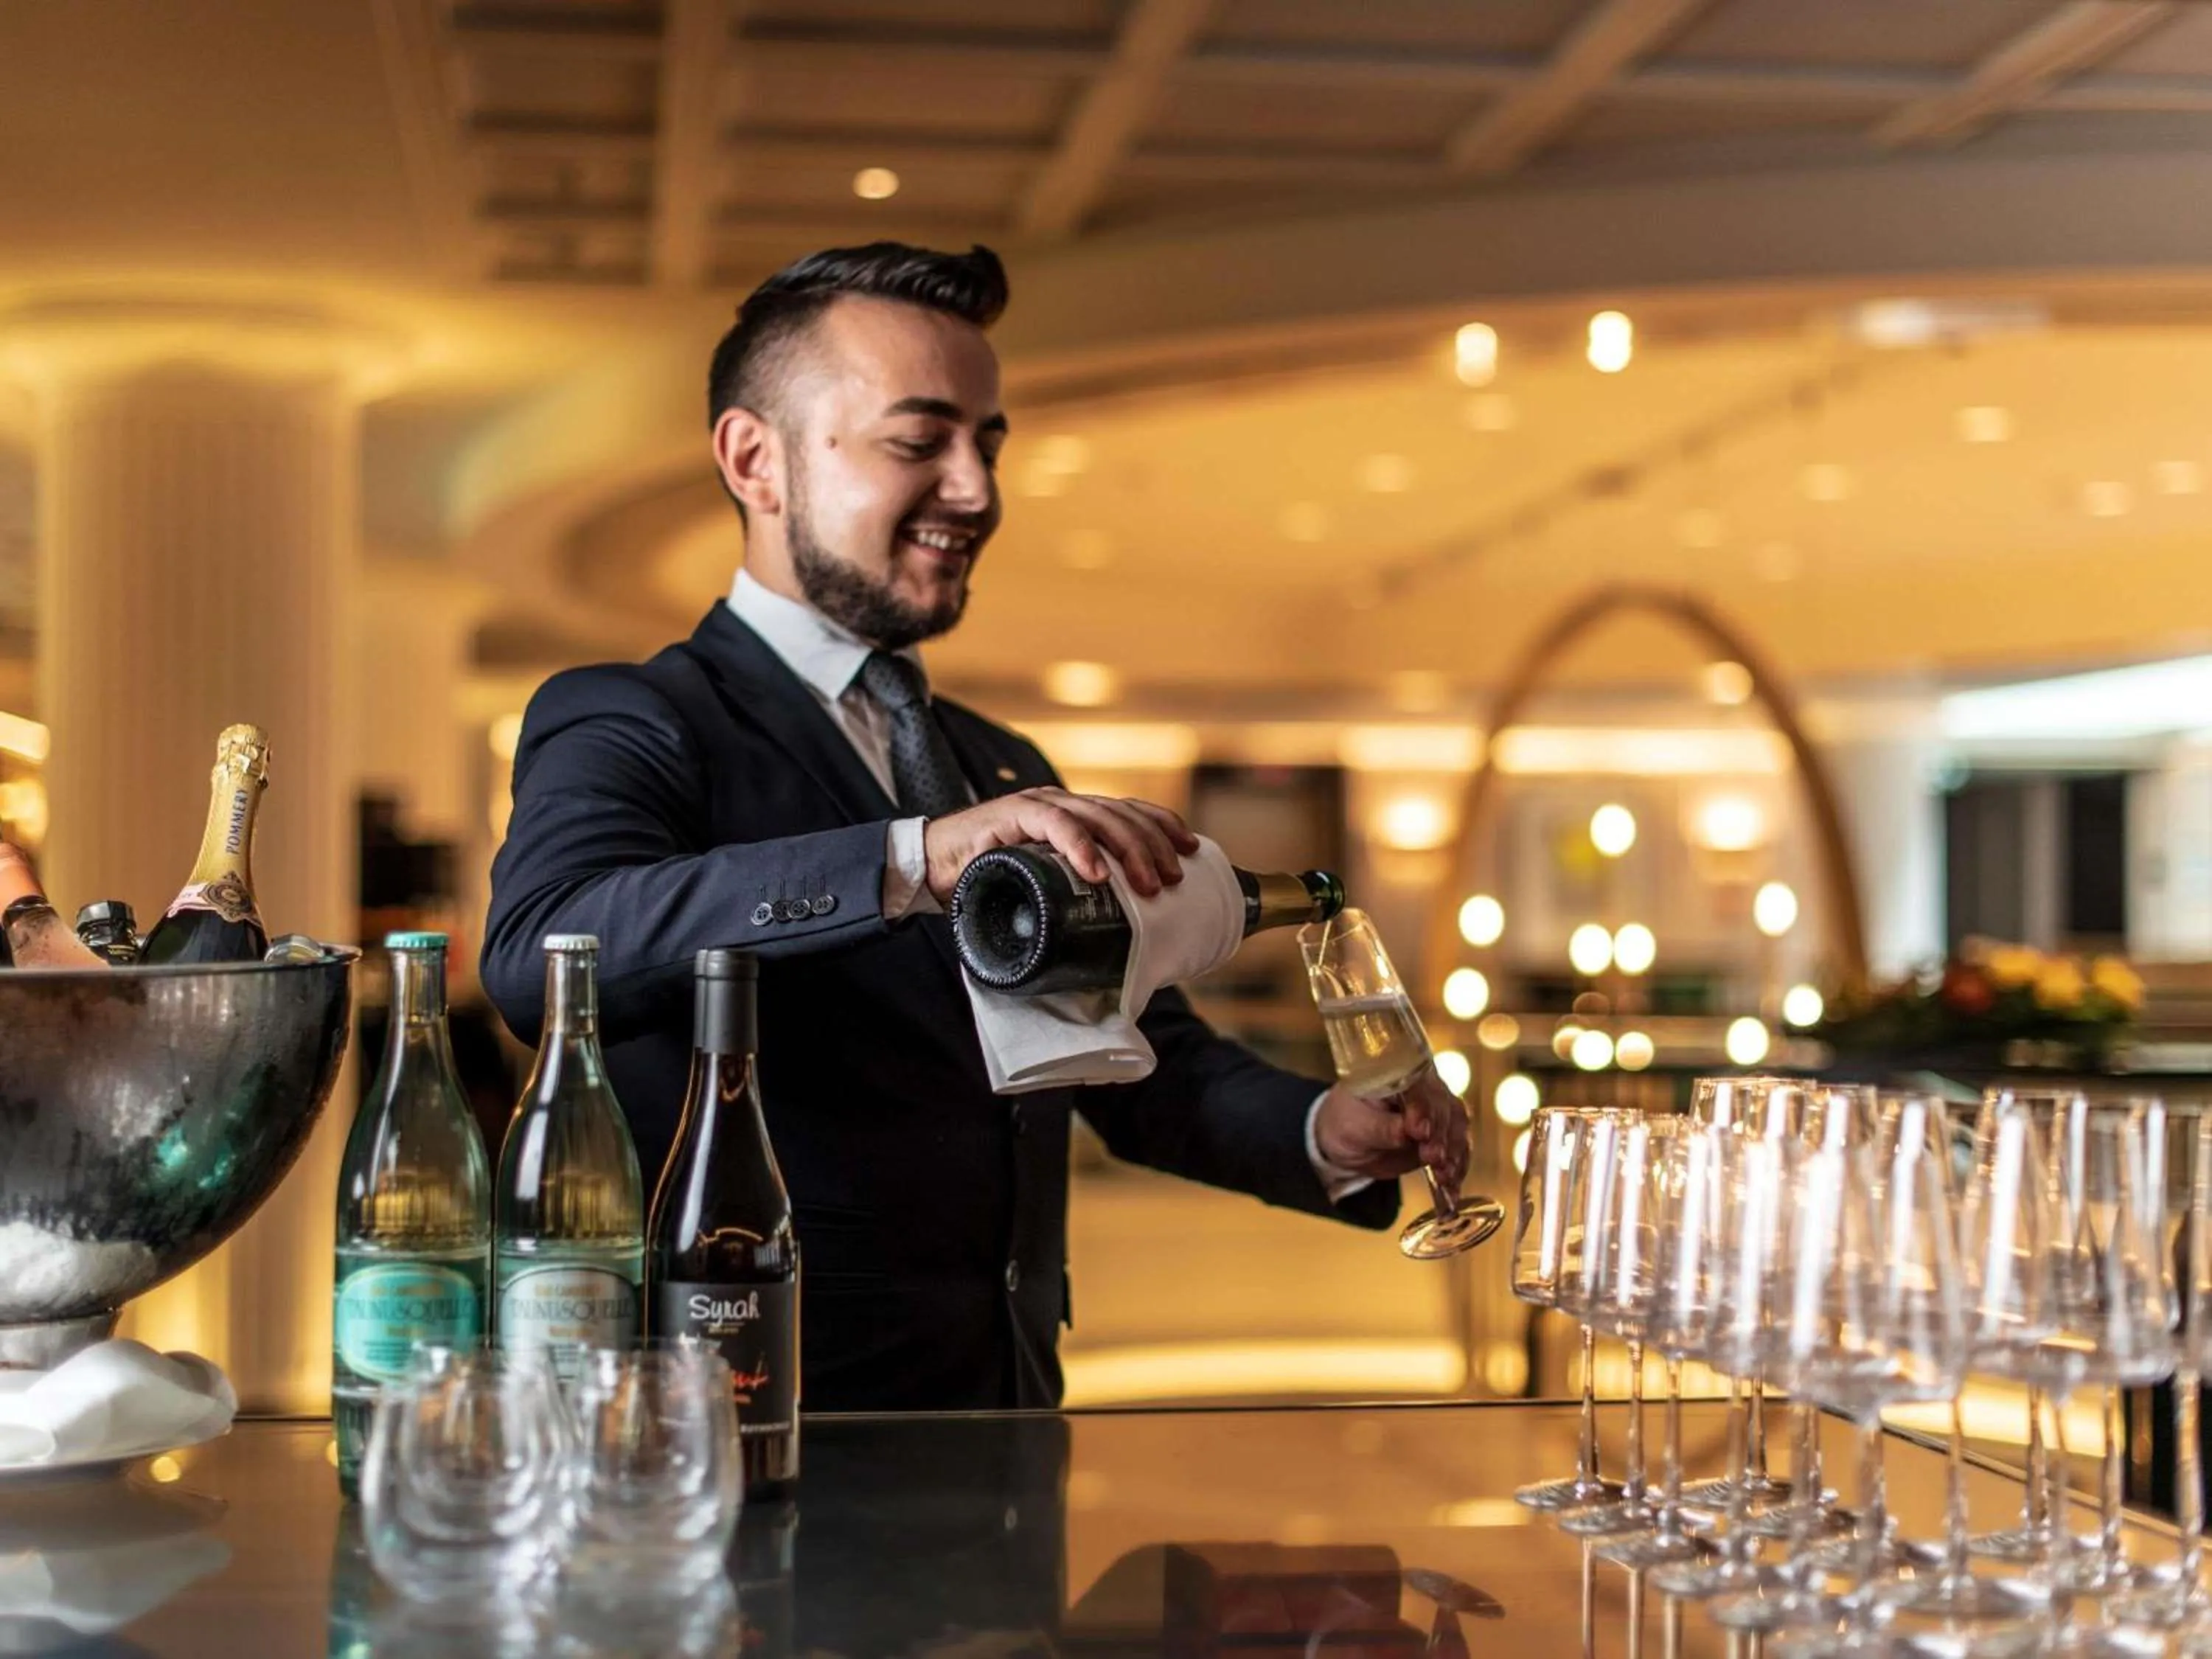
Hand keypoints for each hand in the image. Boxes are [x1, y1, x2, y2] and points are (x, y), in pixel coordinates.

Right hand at [921, 787, 1199, 903]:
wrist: (930, 866)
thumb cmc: (988, 878)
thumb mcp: (1041, 884)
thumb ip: (1072, 892)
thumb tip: (1116, 929)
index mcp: (1072, 815)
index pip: (1128, 809)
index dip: (1163, 824)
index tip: (1192, 849)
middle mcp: (1061, 803)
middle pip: (1121, 813)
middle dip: (1153, 845)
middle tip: (1173, 879)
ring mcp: (1038, 806)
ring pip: (1097, 816)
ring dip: (1127, 850)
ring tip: (1147, 883)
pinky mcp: (1012, 816)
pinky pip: (1054, 825)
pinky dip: (1080, 848)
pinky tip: (1097, 873)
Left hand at [1313, 1064, 1470, 1189]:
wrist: (1351, 1141)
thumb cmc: (1348, 1122)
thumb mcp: (1356, 1125)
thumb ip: (1383, 1128)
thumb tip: (1407, 1133)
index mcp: (1399, 1073)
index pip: (1416, 1088)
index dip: (1421, 1109)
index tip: (1420, 1131)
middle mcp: (1425, 1088)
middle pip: (1443, 1107)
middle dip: (1441, 1135)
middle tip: (1434, 1158)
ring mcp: (1438, 1111)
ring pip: (1456, 1127)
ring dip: (1454, 1153)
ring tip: (1445, 1176)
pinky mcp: (1444, 1135)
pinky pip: (1458, 1149)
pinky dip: (1457, 1168)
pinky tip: (1452, 1188)